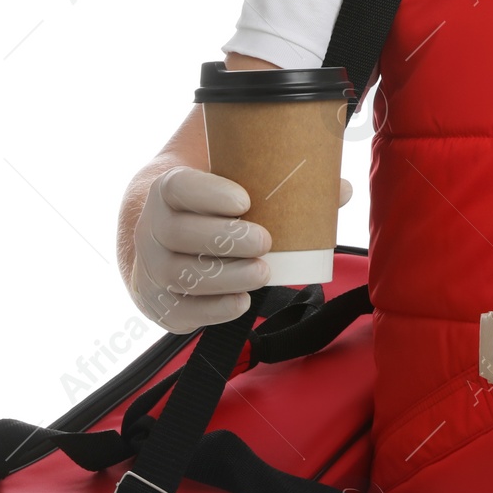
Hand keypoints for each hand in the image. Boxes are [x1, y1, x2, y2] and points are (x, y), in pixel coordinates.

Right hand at [131, 168, 356, 333]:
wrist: (163, 236)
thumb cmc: (211, 206)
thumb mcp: (233, 184)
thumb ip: (283, 182)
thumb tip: (341, 189)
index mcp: (168, 189)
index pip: (178, 188)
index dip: (208, 193)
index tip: (246, 200)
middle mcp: (151, 228)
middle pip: (179, 234)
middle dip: (224, 239)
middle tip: (265, 241)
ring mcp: (151, 269)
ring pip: (180, 275)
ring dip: (225, 276)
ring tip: (263, 273)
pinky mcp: (160, 304)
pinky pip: (181, 311)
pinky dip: (213, 310)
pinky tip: (242, 302)